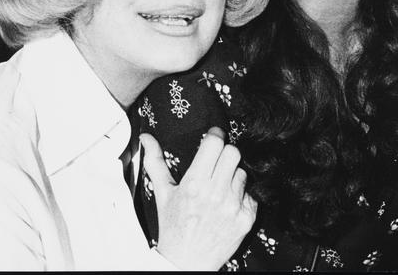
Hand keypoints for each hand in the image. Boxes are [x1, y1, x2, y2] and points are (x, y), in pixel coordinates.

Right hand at [140, 127, 256, 270]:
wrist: (187, 262)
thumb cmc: (173, 227)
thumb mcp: (162, 192)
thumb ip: (155, 162)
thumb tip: (146, 138)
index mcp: (194, 183)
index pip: (215, 143)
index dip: (214, 136)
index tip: (212, 137)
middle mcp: (215, 193)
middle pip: (233, 152)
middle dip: (224, 154)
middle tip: (216, 163)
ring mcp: (233, 206)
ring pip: (242, 172)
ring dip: (232, 176)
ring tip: (219, 188)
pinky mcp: (246, 219)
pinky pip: (250, 194)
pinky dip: (241, 196)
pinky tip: (227, 204)